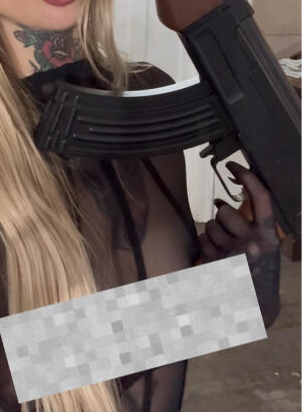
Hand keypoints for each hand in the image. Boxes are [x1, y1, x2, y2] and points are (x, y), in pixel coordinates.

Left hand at [198, 161, 280, 327]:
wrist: (257, 307)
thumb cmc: (259, 271)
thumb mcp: (264, 245)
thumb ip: (250, 223)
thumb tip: (219, 201)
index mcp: (270, 235)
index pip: (261, 198)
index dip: (248, 177)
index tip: (233, 164)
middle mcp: (254, 243)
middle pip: (225, 212)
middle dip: (220, 214)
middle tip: (225, 223)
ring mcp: (234, 254)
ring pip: (210, 226)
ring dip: (212, 233)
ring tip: (223, 247)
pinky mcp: (217, 265)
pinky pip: (202, 242)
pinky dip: (205, 247)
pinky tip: (216, 259)